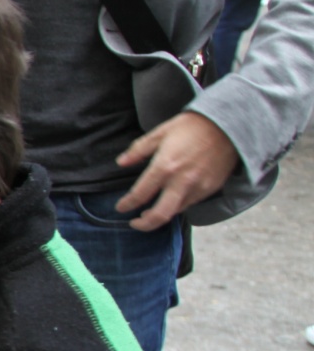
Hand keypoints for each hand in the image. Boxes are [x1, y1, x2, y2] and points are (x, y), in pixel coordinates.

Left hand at [115, 110, 239, 228]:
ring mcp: (198, 187)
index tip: (120, 207)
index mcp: (164, 166)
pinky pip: (190, 203)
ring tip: (151, 213)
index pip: (140, 194)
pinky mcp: (211, 188)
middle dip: (144, 225)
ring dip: (161, 215)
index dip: (126, 204)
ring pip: (176, 211)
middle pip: (160, 215)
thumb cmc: (192, 126)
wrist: (229, 126)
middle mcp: (181, 181)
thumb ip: (139, 149)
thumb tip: (121, 162)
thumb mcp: (161, 132)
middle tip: (135, 223)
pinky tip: (171, 201)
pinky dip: (178, 206)